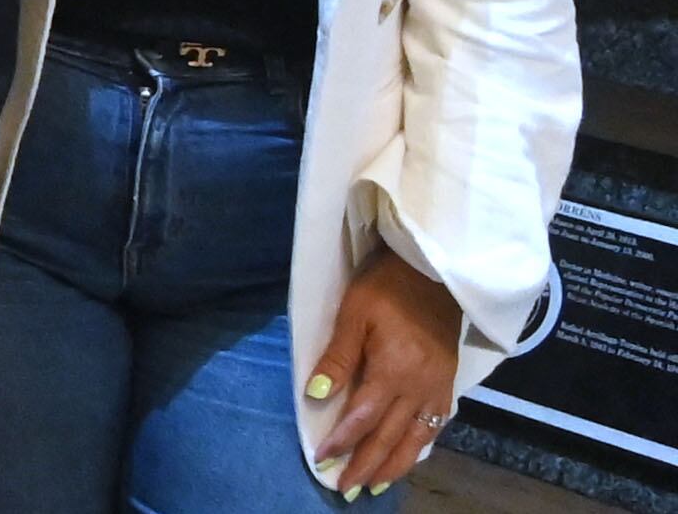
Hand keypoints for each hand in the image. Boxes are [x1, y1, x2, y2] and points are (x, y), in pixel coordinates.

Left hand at [311, 251, 461, 496]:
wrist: (436, 275)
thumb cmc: (386, 289)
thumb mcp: (354, 315)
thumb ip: (337, 358)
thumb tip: (316, 395)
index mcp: (393, 371)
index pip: (363, 418)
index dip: (343, 442)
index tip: (322, 460)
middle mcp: (418, 388)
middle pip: (390, 437)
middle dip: (366, 465)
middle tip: (346, 488)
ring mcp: (436, 389)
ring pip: (416, 438)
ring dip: (394, 465)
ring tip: (375, 485)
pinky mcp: (446, 385)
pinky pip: (434, 426)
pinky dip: (418, 446)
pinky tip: (407, 455)